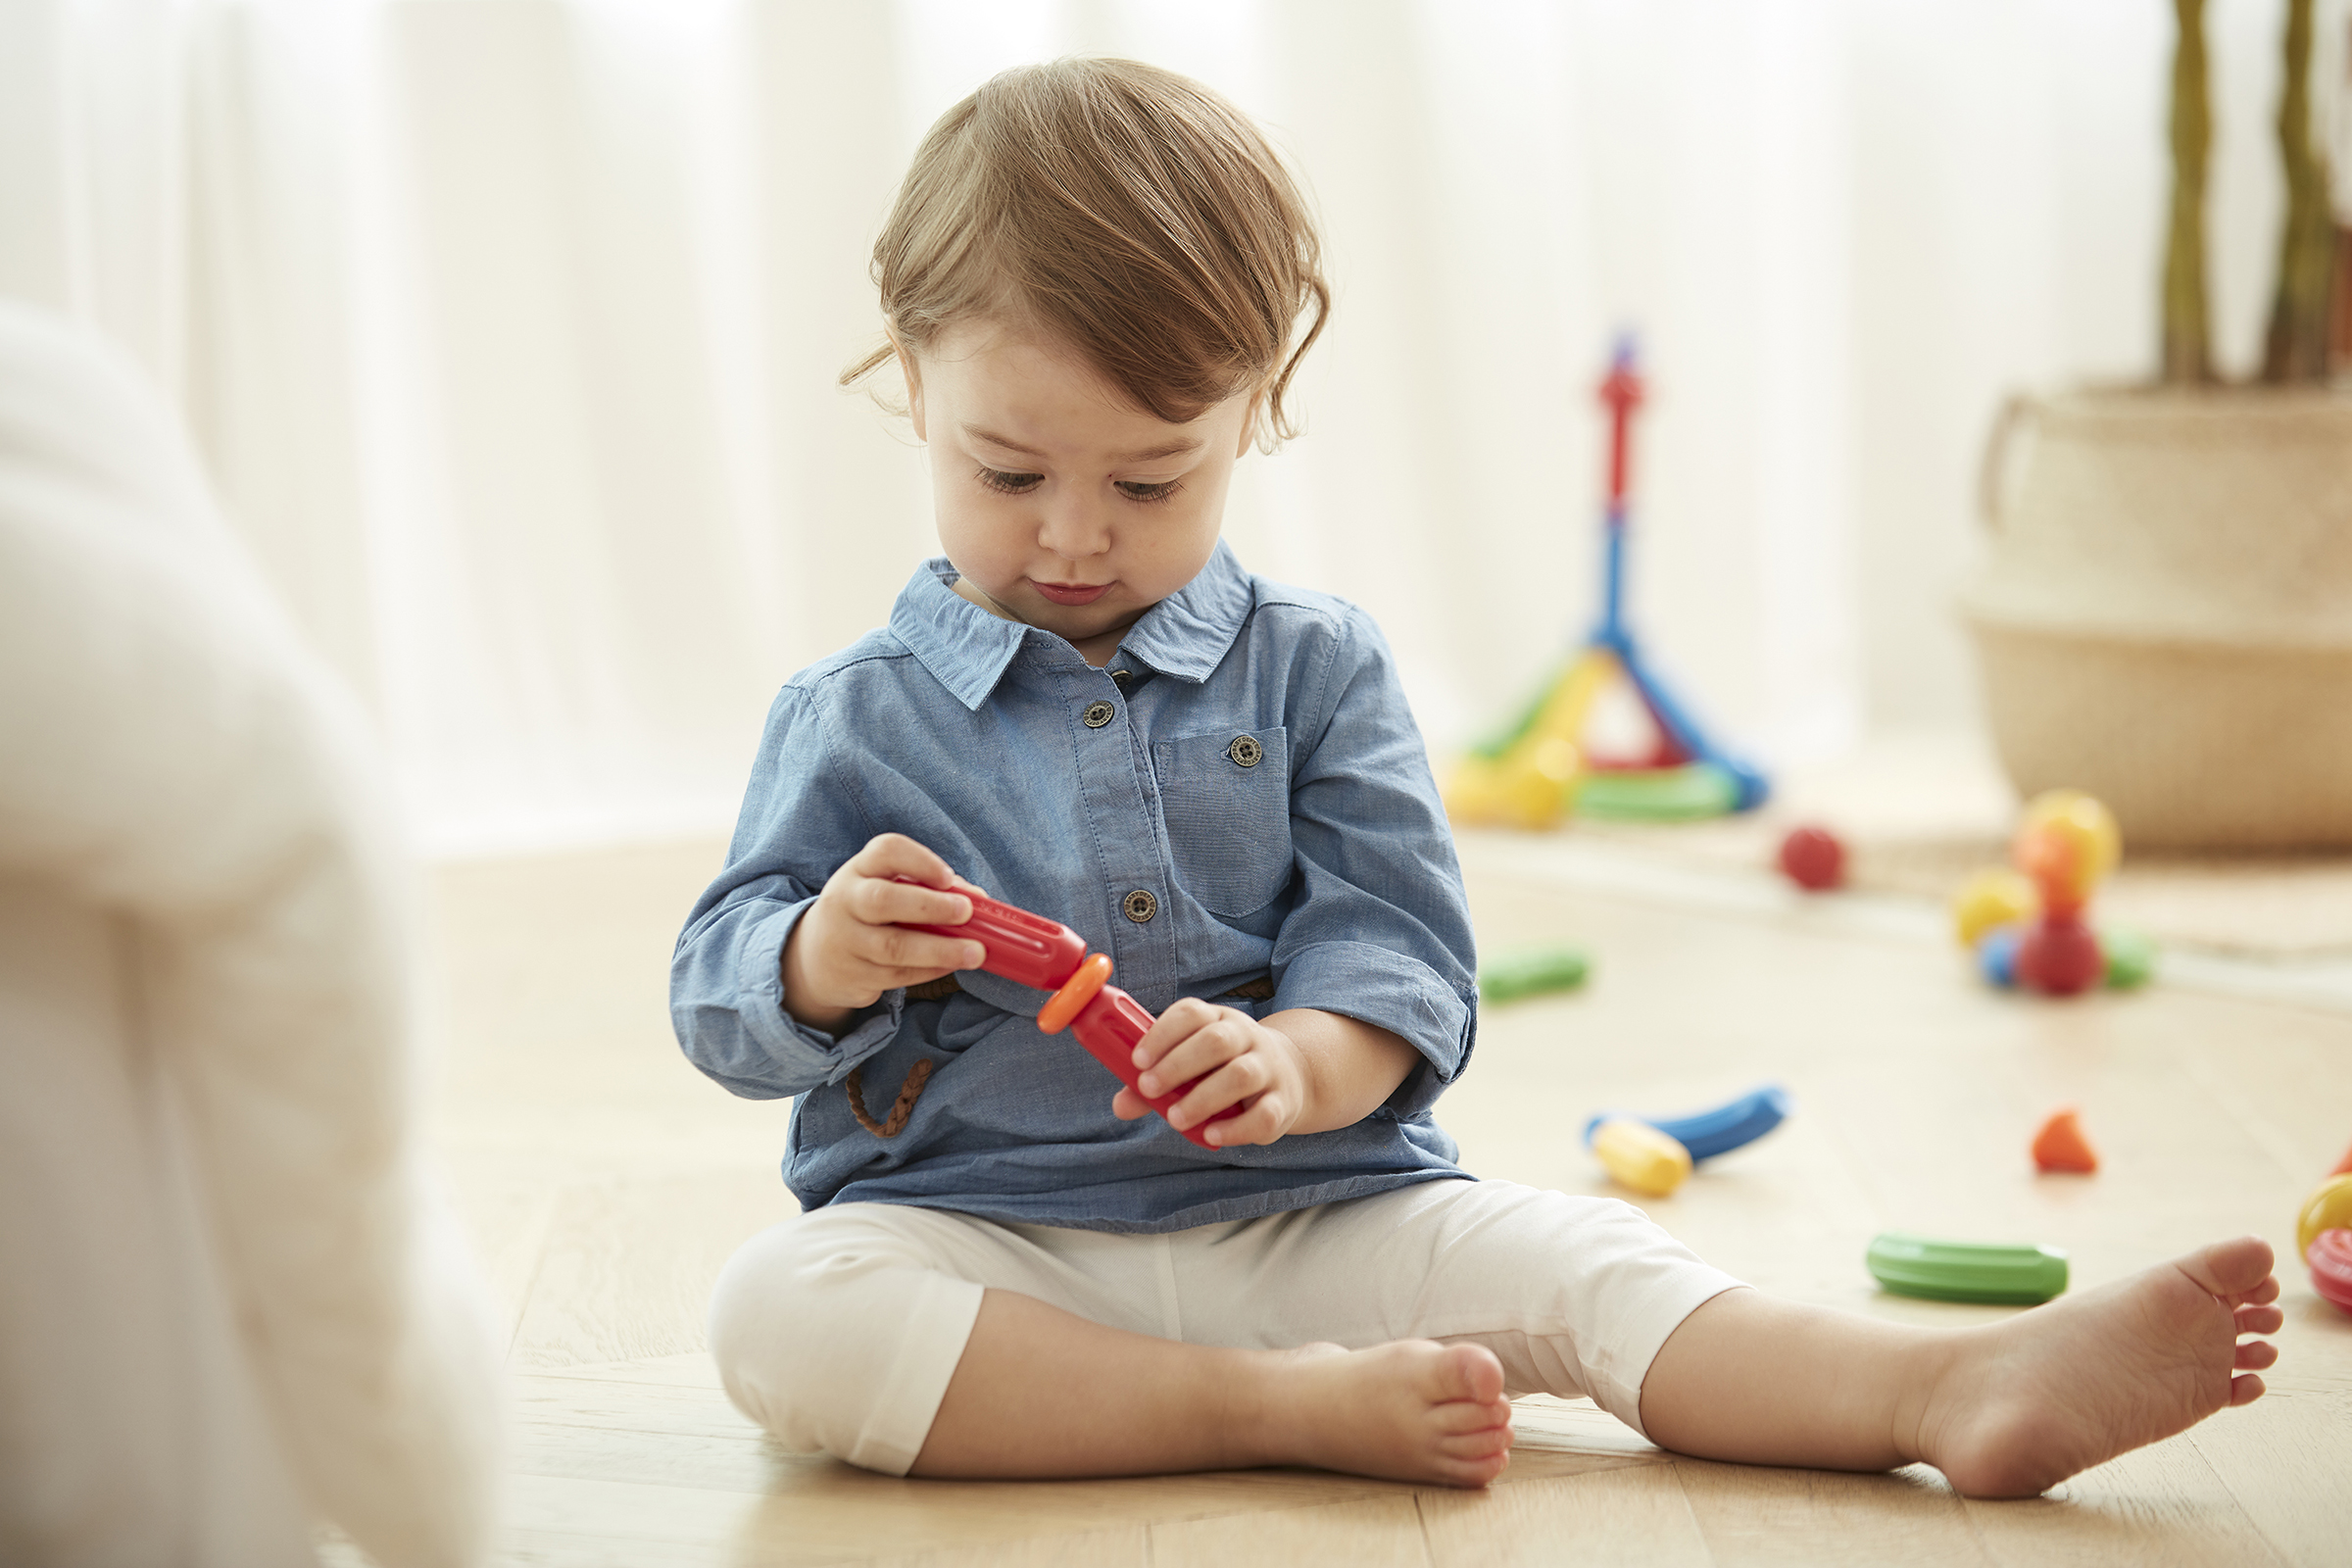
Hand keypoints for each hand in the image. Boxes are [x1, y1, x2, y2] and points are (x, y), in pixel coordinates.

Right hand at [781, 833, 987, 1030]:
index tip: (948, 878)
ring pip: (892, 946)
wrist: (815, 956)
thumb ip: (928, 888)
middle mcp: (845, 901)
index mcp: (858, 870)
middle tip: (966, 912)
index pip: (885, 852)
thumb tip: (977, 898)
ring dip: (939, 950)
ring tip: (975, 952)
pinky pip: (896, 975)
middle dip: (930, 906)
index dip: (920, 862)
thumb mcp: (885, 888)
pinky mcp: (852, 975)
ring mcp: (845, 941)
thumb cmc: (868, 913)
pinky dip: (929, 970)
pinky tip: (951, 965)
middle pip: (883, 900)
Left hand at [1113, 998, 1308, 1147]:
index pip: (1191, 1013)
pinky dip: (1236, 1128)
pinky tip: (1211, 1134)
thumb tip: (1122, 1105)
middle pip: (1216, 1041)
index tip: (1137, 1060)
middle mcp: (1246, 1037)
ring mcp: (1269, 1068)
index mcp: (1218, 1019)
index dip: (1162, 1034)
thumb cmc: (1223, 1070)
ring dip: (1203, 1098)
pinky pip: (1264, 1114)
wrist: (1288, 1077)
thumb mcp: (1191, 1067)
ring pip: (1241, 1075)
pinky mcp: (1283, 1103)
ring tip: (1175, 1118)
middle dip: (1177, 1065)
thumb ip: (1155, 1084)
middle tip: (1148, 1088)